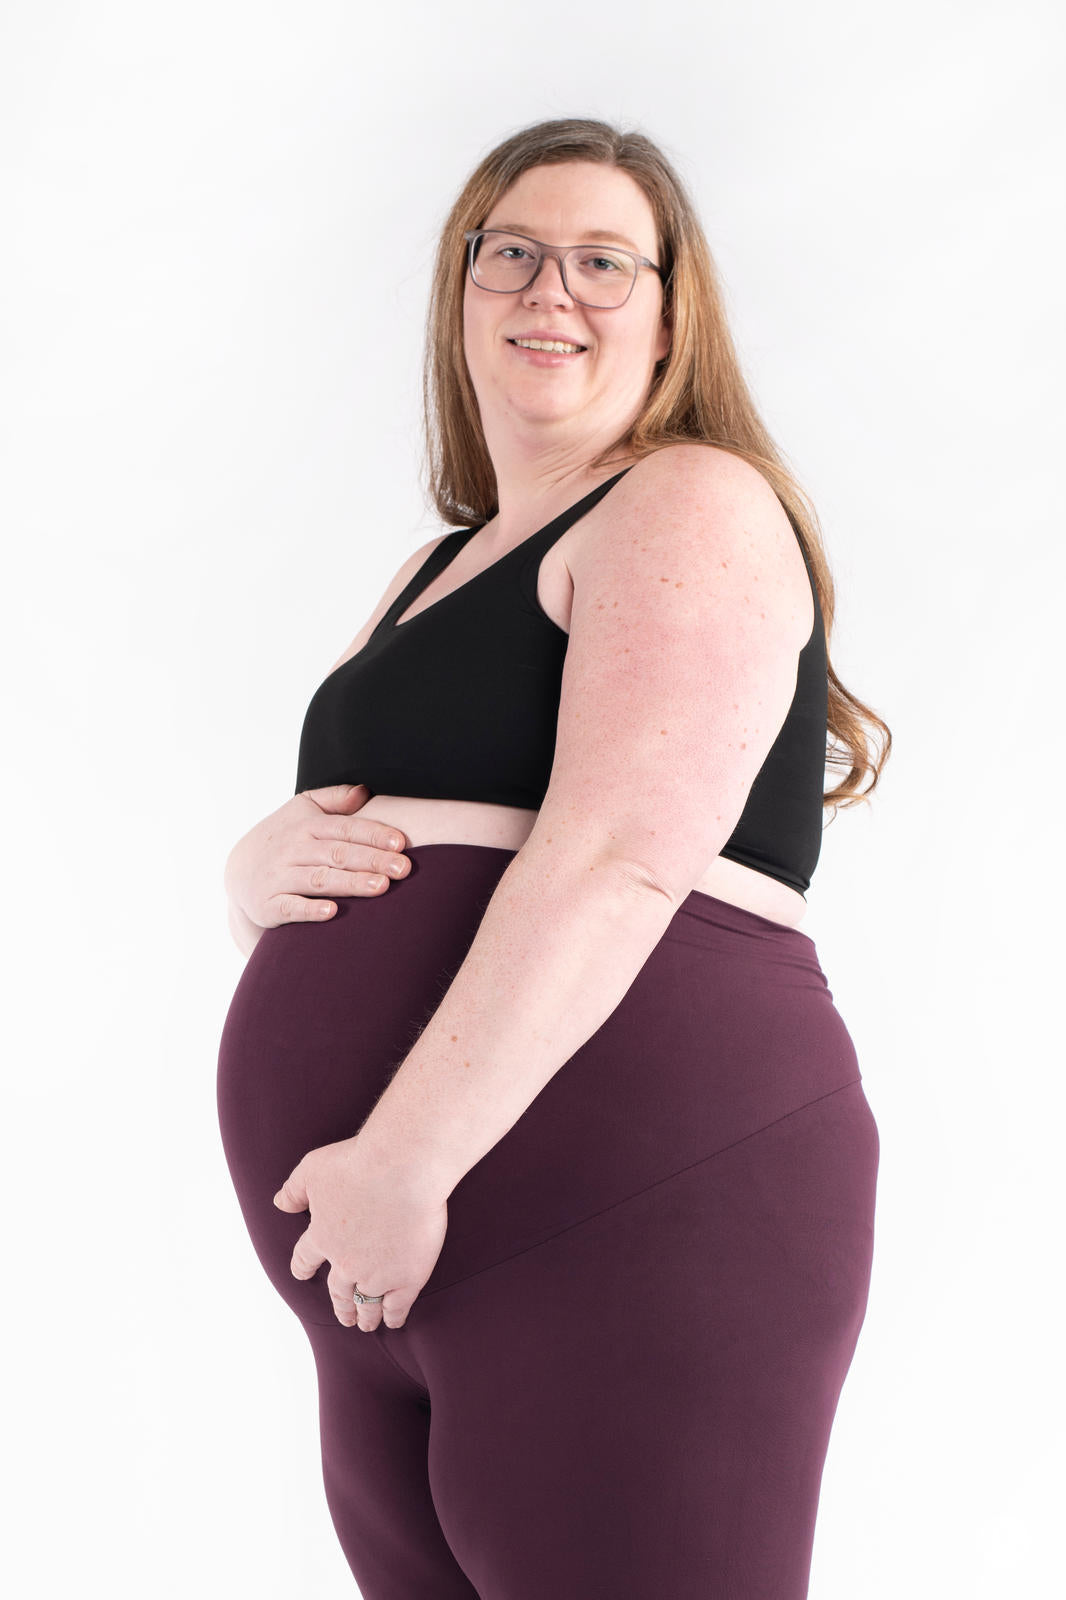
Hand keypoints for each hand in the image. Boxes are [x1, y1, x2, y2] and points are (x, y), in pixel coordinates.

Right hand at [224, 783, 410, 931]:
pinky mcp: (268, 905)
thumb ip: (334, 798)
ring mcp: (279, 877)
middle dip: (372, 860)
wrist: (238, 872)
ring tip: (381, 887)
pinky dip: (310, 910)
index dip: (374, 835)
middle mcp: (292, 849)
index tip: (401, 844)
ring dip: (351, 883)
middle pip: (337, 854)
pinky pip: (290, 907)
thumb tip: (364, 791)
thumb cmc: (284, 838)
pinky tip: (333, 911)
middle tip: (403, 869)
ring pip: (319, 879)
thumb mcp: (303, 810)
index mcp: (306, 825)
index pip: (345, 828)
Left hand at [273, 1139, 447, 1329]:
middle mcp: (345, 1262)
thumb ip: (294, 1189)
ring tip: (365, 1324)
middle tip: (343, 1316)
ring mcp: (376, 1273)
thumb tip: (279, 1203)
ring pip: (366, 1304)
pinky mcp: (407, 1277)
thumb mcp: (313, 1169)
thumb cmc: (358, 1163)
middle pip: (338, 1290)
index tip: (302, 1273)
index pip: (305, 1258)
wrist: (402, 1170)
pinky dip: (393, 1317)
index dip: (303, 1267)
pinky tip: (392, 1320)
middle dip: (339, 1305)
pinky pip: (397, 1306)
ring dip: (363, 1315)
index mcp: (322, 1236)